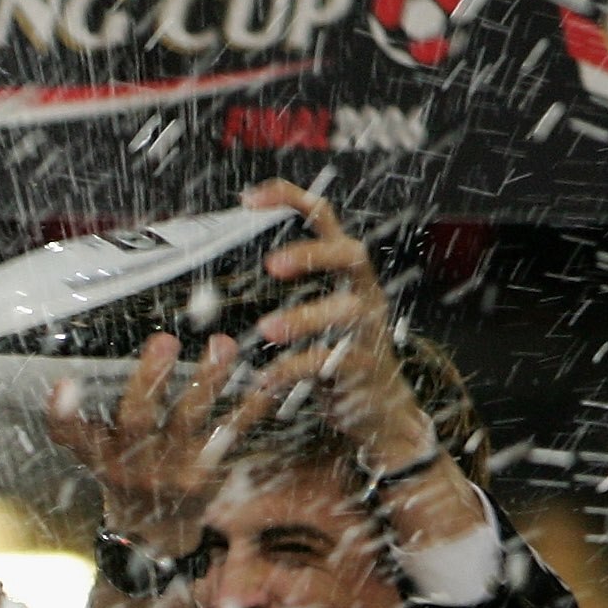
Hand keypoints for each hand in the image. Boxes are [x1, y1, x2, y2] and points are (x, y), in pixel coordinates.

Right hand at [48, 331, 267, 548]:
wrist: (158, 532)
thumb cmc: (125, 472)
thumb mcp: (93, 453)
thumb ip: (76, 424)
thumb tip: (60, 383)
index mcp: (98, 455)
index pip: (71, 434)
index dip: (63, 413)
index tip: (62, 385)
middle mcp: (132, 465)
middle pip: (137, 419)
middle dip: (150, 378)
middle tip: (163, 341)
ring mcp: (171, 471)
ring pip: (188, 419)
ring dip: (207, 381)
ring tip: (222, 345)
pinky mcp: (207, 475)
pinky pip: (230, 434)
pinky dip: (249, 407)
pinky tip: (264, 381)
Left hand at [243, 180, 435, 477]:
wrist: (377, 408)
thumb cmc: (336, 355)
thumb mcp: (315, 315)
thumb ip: (288, 292)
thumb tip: (230, 269)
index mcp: (345, 272)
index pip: (324, 219)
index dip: (290, 200)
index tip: (249, 199)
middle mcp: (363, 292)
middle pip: (349, 255)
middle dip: (313, 254)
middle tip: (272, 265)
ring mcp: (367, 329)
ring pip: (344, 310)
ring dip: (304, 317)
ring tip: (267, 329)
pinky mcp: (362, 367)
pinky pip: (329, 361)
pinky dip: (294, 369)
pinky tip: (265, 379)